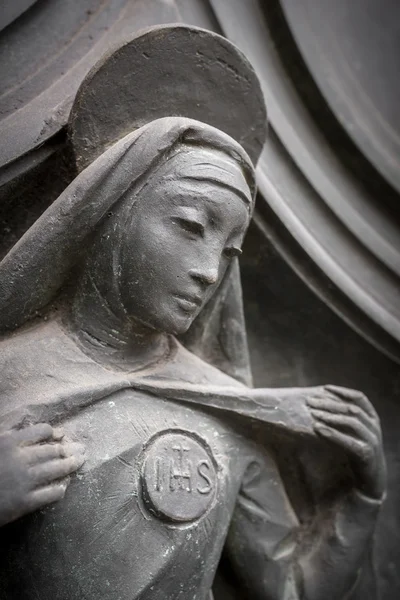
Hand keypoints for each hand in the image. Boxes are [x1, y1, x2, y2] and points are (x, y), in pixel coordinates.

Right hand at [0, 423, 84, 526]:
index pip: (41, 431)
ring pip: (56, 469)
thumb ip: (9, 436)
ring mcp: (25, 481)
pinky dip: (60, 488)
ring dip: (71, 464)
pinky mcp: (24, 502)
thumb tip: (23, 429)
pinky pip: (50, 493)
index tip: (61, 435)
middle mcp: (21, 459)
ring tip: (79, 461)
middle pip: (53, 450)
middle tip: (81, 448)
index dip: (54, 432)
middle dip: (69, 448)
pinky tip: (64, 486)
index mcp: (10, 442)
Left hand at [307, 385, 385, 499]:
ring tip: (313, 413)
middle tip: (310, 401)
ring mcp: (372, 440)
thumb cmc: (357, 450)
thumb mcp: (352, 431)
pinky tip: (317, 429)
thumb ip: (343, 418)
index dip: (342, 391)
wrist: (371, 478)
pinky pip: (348, 441)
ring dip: (330, 416)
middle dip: (330, 403)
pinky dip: (332, 434)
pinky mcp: (366, 454)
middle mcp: (374, 426)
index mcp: (371, 417)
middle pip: (351, 408)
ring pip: (352, 422)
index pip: (359, 398)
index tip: (324, 388)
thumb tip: (319, 403)